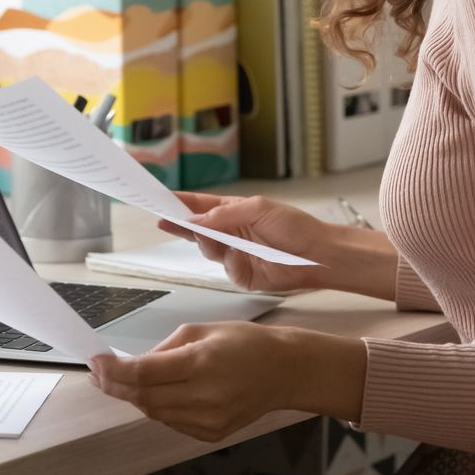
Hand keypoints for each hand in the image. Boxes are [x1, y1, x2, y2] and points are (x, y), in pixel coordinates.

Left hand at [89, 323, 294, 442]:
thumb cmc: (246, 343)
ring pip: (154, 413)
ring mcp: (208, 419)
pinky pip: (172, 422)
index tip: (94, 363)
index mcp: (201, 363)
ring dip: (135, 397)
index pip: (143, 374)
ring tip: (125, 382)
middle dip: (115, 386)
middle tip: (98, 374)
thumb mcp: (203, 330)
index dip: (112, 371)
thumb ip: (165, 348)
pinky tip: (160, 394)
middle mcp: (204, 396)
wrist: (284, 372)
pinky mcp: (211, 434)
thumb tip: (133, 364)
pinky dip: (159, 408)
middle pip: (143, 398)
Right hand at [158, 191, 384, 295]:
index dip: (178, 203)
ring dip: (208, 243)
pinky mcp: (242, 275)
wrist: (318, 256)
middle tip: (163, 219)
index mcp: (234, 210)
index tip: (156, 199)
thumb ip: (225, 213)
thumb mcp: (259, 209)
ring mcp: (235, 254)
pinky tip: (243, 258)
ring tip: (217, 237)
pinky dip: (232, 263)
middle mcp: (231, 232)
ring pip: (208, 250)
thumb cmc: (295, 227)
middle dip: (180, 224)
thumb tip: (197, 217)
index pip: (200, 205)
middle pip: (196, 229)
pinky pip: (226, 269)